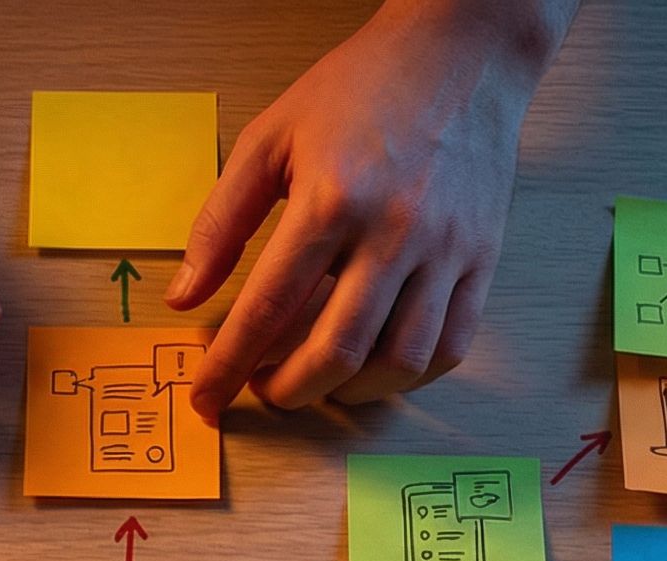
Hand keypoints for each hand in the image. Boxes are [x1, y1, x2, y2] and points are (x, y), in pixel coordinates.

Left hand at [167, 0, 566, 418]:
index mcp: (331, 198)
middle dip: (288, 390)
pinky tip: (377, 367)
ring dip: (348, 393)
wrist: (461, 54)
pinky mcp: (482, 257)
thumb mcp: (270, 139)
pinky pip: (451, 344)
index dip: (230, 365)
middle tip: (263, 389)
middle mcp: (394, 232)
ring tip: (317, 382)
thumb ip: (221, 222)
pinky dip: (409, 375)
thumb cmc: (362, 88)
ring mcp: (445, 250)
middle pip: (336, 350)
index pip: (268, 306)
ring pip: (399, 360)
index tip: (207, 398)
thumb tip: (184, 297)